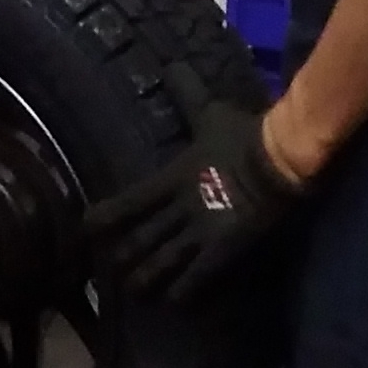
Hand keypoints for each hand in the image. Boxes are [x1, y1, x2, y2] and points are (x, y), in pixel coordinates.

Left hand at [87, 66, 306, 303]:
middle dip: (122, 258)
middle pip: (140, 240)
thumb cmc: (245, 135)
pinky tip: (176, 302)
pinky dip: (184, 292)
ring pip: (162, 264)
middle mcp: (178, 208)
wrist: (281, 158)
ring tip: (137, 293)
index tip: (86, 229)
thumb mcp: (210, 113)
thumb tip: (172, 64)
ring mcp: (200, 232)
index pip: (127, 202)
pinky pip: (197, 278)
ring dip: (146, 280)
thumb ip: (187, 94)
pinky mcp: (223, 250)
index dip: (104, 218)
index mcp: (171, 177)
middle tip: (110, 271)